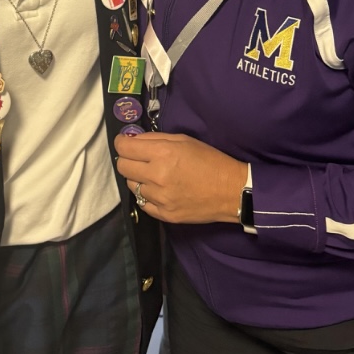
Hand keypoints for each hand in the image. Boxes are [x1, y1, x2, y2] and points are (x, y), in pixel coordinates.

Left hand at [114, 131, 246, 224]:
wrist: (231, 190)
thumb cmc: (209, 160)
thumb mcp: (183, 140)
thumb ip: (154, 139)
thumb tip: (131, 140)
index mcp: (162, 153)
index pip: (123, 148)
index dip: (122, 143)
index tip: (126, 143)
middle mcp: (157, 176)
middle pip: (123, 167)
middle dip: (127, 160)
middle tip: (139, 159)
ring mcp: (160, 198)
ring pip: (132, 186)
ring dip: (138, 179)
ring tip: (153, 176)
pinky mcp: (165, 215)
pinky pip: (143, 204)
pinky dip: (146, 196)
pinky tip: (158, 191)